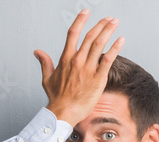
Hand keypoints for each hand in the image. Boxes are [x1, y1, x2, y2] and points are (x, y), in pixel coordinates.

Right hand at [32, 9, 124, 126]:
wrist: (64, 112)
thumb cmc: (57, 98)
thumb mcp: (47, 78)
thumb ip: (44, 62)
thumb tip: (37, 52)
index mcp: (66, 59)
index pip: (73, 33)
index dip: (80, 20)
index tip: (86, 11)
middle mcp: (77, 61)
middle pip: (90, 36)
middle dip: (101, 25)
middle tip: (109, 18)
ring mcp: (87, 69)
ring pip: (99, 44)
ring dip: (108, 31)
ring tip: (115, 22)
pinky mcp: (97, 78)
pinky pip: (108, 60)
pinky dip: (115, 48)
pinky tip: (121, 40)